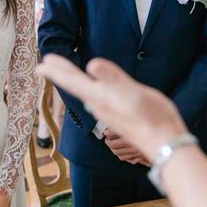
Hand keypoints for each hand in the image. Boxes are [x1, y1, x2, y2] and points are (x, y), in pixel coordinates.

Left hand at [37, 54, 186, 161]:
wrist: (164, 143)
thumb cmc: (152, 117)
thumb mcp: (133, 93)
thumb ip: (112, 78)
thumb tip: (91, 64)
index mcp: (100, 96)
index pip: (72, 80)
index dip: (56, 70)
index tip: (41, 63)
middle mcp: (99, 104)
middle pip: (74, 85)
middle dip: (60, 73)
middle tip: (44, 64)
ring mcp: (106, 111)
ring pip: (83, 92)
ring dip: (72, 81)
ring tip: (64, 73)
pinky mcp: (115, 115)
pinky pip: (94, 98)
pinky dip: (87, 89)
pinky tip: (89, 90)